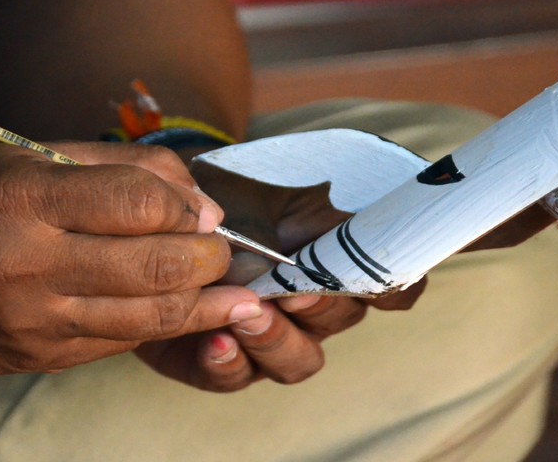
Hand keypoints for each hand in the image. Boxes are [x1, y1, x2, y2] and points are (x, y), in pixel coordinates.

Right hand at [0, 142, 260, 374]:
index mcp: (19, 199)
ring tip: (231, 285)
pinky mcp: (38, 358)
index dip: (189, 204)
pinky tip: (189, 308)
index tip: (203, 206)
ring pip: (151, 316)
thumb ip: (116, 167)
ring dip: (205, 299)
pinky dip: (163, 322)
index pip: (139, 203)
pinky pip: (122, 340)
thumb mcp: (25, 155)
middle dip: (210, 256)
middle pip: (156, 266)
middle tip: (223, 245)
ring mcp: (31, 323)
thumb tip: (198, 196)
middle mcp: (23, 266)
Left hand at [136, 168, 423, 391]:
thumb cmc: (230, 192)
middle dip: (319, 305)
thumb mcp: (281, 180)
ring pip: (297, 360)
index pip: (392, 289)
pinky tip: (214, 341)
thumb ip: (326, 195)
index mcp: (337, 265)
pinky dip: (228, 363)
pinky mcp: (216, 361)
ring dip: (276, 338)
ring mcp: (268, 337)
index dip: (394, 290)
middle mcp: (312, 308)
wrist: (163, 211)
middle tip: (291, 288)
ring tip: (246, 312)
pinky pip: (235, 377)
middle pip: (341, 320)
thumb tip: (374, 204)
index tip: (378, 279)